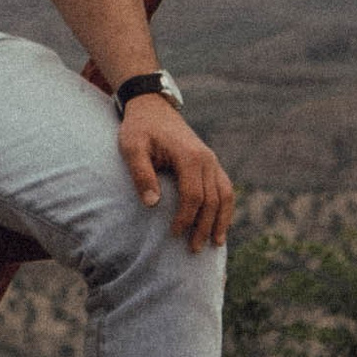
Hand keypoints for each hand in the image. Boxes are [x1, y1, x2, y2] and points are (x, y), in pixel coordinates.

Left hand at [116, 92, 232, 248]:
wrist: (152, 106)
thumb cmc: (139, 128)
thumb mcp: (131, 147)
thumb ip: (141, 173)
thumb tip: (152, 204)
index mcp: (189, 155)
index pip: (194, 195)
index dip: (186, 218)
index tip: (173, 234)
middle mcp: (206, 158)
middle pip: (212, 200)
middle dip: (203, 227)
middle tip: (193, 250)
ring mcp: (211, 160)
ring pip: (225, 195)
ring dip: (221, 221)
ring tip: (215, 243)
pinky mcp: (211, 162)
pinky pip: (225, 188)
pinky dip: (225, 208)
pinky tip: (220, 225)